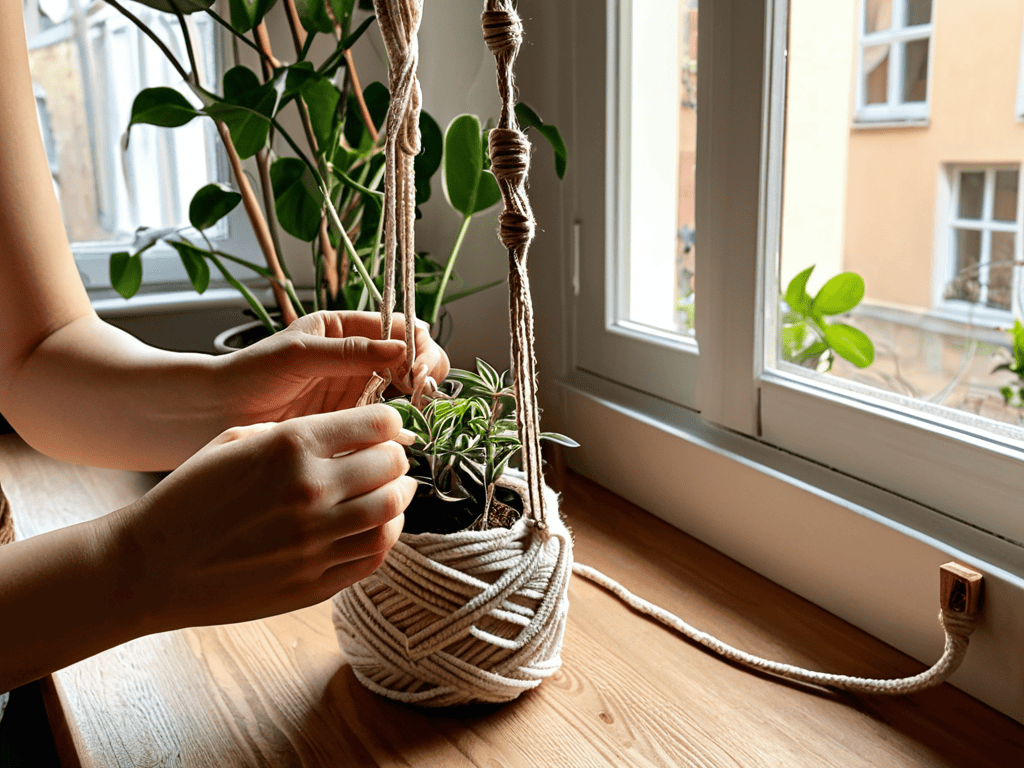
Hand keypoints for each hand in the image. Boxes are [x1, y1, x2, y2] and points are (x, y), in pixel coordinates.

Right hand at [107, 405, 415, 629]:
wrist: (150, 566)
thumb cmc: (189, 497)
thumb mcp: (236, 440)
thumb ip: (297, 432)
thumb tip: (349, 433)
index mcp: (292, 447)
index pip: (378, 425)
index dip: (390, 423)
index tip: (388, 428)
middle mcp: (311, 492)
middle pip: (392, 467)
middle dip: (397, 458)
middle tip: (391, 459)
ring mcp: (316, 542)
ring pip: (391, 513)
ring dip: (399, 497)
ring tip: (392, 491)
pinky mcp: (315, 583)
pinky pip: (374, 555)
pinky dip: (386, 534)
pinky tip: (376, 524)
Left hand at [217, 311, 449, 426]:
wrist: (217, 414)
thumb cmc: (249, 373)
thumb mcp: (299, 353)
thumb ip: (350, 351)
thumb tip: (401, 347)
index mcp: (344, 329)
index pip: (398, 327)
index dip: (416, 344)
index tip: (415, 366)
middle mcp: (356, 358)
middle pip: (411, 357)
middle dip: (424, 369)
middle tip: (420, 388)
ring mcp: (356, 391)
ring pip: (404, 389)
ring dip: (416, 397)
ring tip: (414, 408)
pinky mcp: (351, 421)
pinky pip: (386, 420)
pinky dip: (399, 424)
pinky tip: (400, 430)